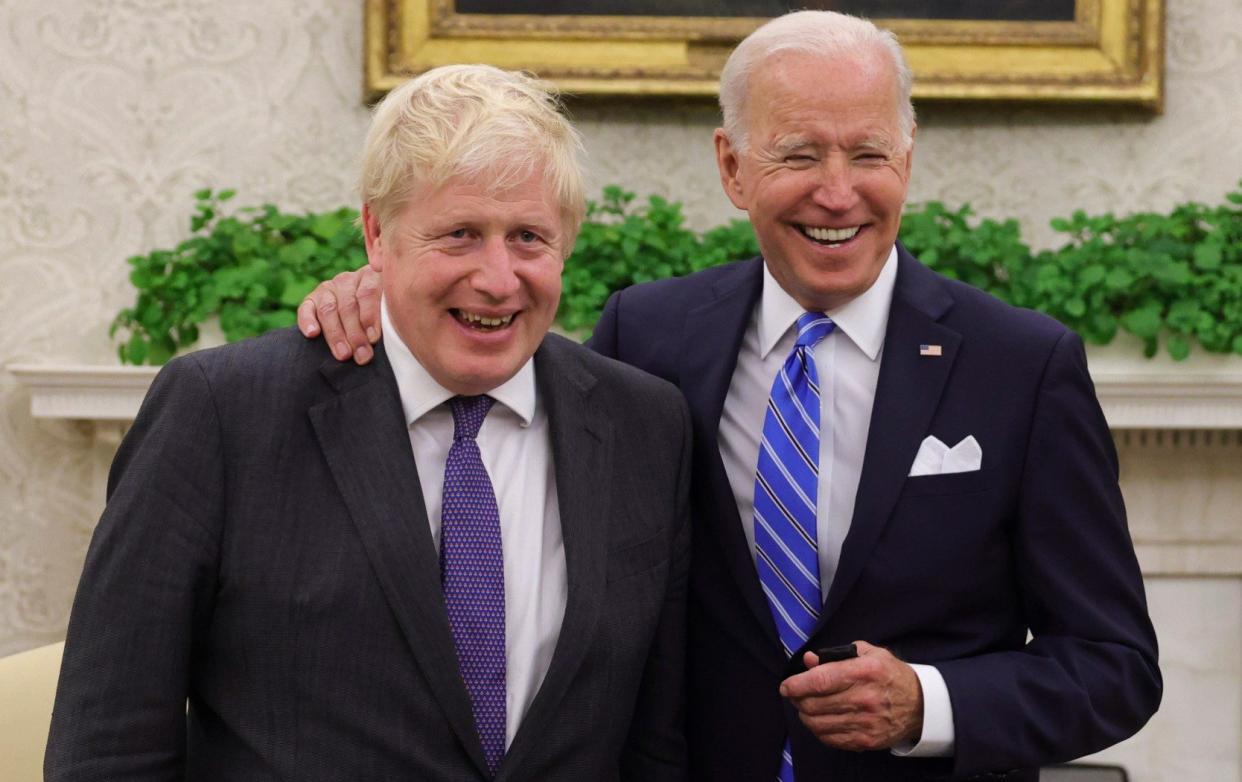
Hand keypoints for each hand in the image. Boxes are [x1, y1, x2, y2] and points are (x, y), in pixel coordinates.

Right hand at [297, 267, 382, 363]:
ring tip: (344, 354)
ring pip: (329, 309)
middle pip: (348, 305)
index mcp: (371, 276)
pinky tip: (312, 334)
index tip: (374, 339)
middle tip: (362, 356)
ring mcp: (329, 287)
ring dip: (336, 334)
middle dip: (355, 334)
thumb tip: (394, 335)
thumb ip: (391, 317)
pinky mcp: (312, 298)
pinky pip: (306, 308)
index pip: (368, 293)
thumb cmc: (385, 315)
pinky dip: (307, 321)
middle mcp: (348, 279)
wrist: (361, 311)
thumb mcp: (391, 310)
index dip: (370, 317)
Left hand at [779, 641, 922, 751]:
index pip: (821, 680)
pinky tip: (820, 720)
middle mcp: (865, 698)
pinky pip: (830, 739)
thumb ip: (835, 655)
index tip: (786, 686)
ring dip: (805, 715)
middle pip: (815, 704)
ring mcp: (866, 722)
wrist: (920, 704)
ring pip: (818, 723)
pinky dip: (818, 730)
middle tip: (794, 694)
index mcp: (864, 671)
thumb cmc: (889, 674)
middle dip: (797, 699)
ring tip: (805, 707)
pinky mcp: (866, 741)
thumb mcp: (867, 653)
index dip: (797, 684)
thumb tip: (808, 661)